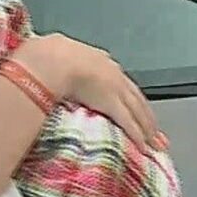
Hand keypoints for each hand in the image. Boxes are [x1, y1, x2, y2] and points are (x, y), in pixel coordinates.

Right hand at [10, 34, 164, 151]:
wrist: (49, 60)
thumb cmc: (44, 54)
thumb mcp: (51, 50)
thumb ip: (53, 58)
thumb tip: (41, 59)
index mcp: (97, 59)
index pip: (118, 80)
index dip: (127, 94)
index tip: (133, 104)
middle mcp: (112, 72)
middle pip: (134, 96)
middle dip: (146, 114)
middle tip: (156, 129)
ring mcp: (114, 87)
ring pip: (137, 110)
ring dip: (147, 127)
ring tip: (155, 141)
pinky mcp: (111, 103)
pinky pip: (128, 122)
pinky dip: (137, 135)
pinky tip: (143, 146)